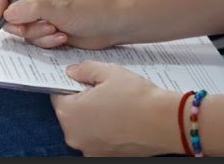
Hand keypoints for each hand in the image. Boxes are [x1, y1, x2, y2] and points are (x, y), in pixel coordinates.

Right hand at [0, 0, 126, 48]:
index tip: (0, 16)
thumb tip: (7, 14)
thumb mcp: (61, 6)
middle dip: (19, 22)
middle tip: (32, 29)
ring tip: (56, 31)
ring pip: (15, 24)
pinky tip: (61, 36)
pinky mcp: (41, 24)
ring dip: (34, 32)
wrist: (114, 23)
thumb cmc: (94, 6)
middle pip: (3, 5)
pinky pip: (28, 36)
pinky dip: (42, 40)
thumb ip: (31, 8)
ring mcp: (35, 7)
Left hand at [51, 62, 180, 155]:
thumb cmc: (137, 97)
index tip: (83, 80)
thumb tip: (72, 71)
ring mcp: (89, 150)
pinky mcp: (104, 157)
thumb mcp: (108, 71)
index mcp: (69, 113)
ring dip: (94, 116)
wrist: (165, 122)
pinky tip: (122, 119)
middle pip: (71, 113)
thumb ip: (85, 69)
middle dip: (83, 101)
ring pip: (85, 127)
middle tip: (104, 90)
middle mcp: (74, 136)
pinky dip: (106, 130)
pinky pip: (98, 139)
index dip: (70, 85)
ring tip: (117, 104)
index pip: (58, 95)